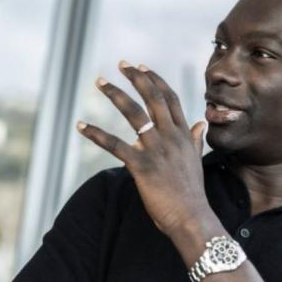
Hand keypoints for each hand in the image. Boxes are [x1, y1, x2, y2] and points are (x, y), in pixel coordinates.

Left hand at [77, 61, 209, 236]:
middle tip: (122, 64)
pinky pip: (115, 145)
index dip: (155, 80)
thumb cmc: (192, 193)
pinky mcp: (142, 166)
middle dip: (136, 78)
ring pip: (135, 114)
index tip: (142, 67)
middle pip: (153, 98)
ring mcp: (157, 150)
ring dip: (116, 95)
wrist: (192, 217)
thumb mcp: (196, 161)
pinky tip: (81, 126)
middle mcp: (171, 137)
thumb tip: (200, 124)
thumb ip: (195, 140)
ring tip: (101, 82)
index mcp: (184, 135)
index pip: (170, 99)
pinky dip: (96, 134)